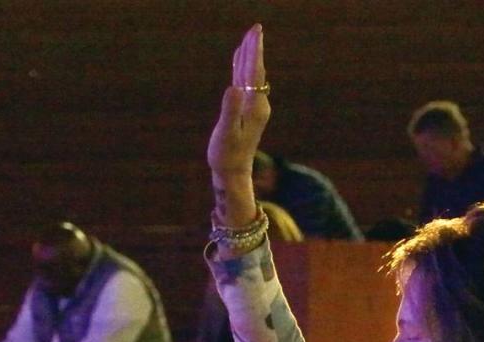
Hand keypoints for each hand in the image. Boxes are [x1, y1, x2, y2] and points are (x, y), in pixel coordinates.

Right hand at [207, 24, 270, 226]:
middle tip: (256, 28)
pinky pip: (245, 84)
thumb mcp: (226, 132)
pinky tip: (240, 61)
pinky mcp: (246, 110)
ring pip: (251, 76)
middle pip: (256, 70)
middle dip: (254, 49)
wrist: (232, 171)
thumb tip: (234, 87)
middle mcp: (257, 104)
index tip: (255, 33)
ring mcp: (253, 107)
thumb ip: (230, 109)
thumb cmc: (227, 154)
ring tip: (249, 38)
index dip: (253, 52)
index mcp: (255, 106)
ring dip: (250, 56)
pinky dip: (242, 69)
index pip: (254, 73)